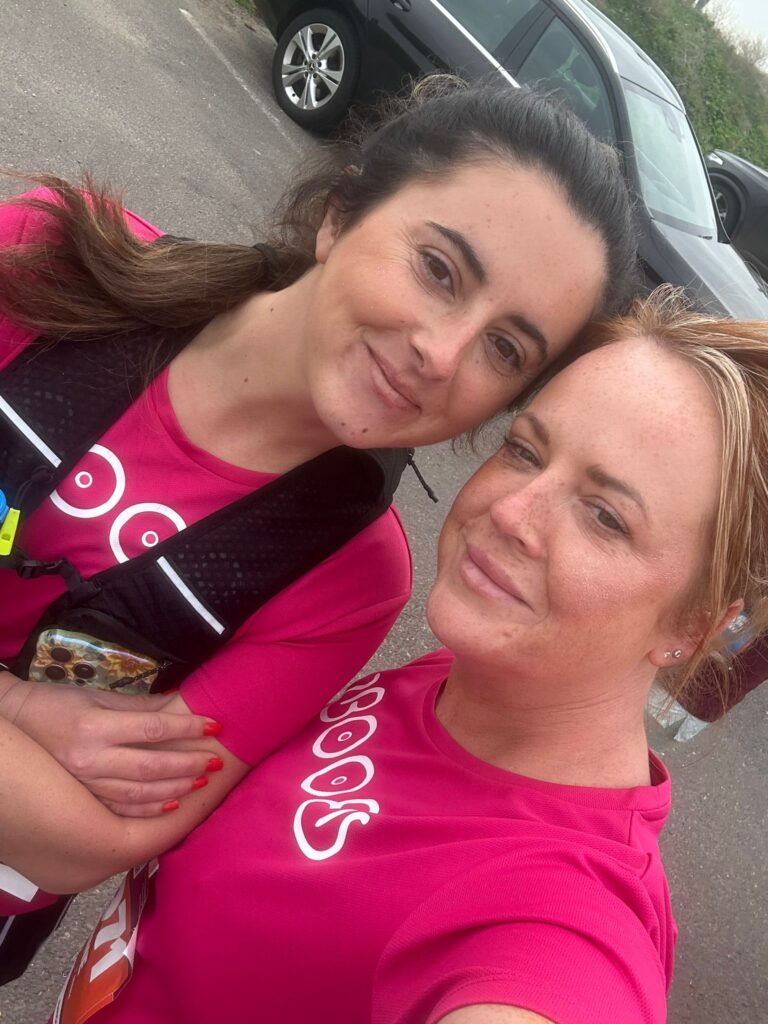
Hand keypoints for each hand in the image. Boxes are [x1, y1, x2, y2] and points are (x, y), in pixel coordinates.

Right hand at [1, 674, 222, 816]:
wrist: (15, 723)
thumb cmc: (58, 704)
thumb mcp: (99, 697)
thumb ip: (141, 706)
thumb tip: (181, 706)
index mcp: (96, 727)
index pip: (153, 729)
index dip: (187, 729)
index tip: (214, 726)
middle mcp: (90, 759)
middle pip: (151, 766)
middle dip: (188, 764)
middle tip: (215, 761)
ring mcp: (85, 783)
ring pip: (138, 793)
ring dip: (175, 788)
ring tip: (200, 782)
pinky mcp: (81, 797)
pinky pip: (120, 808)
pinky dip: (148, 808)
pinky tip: (171, 804)